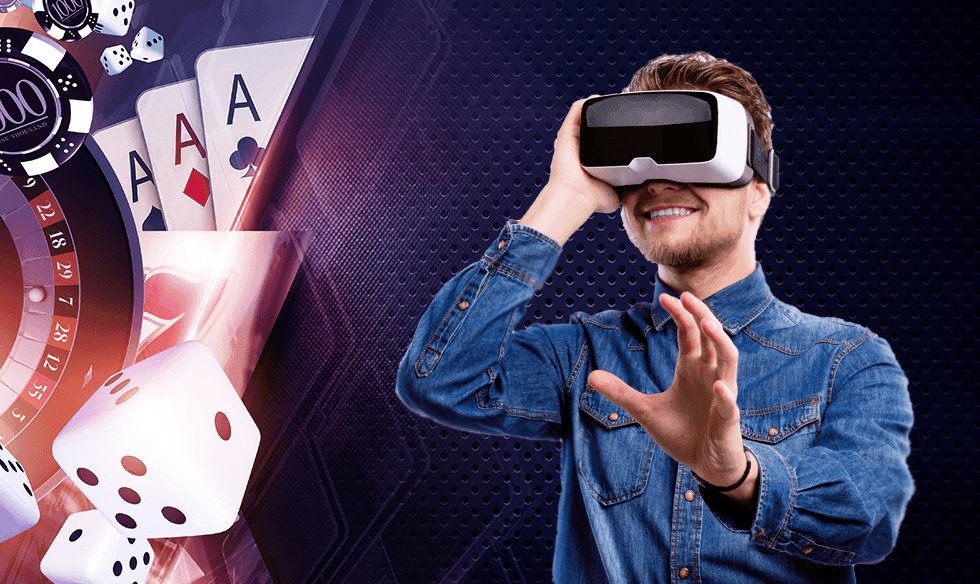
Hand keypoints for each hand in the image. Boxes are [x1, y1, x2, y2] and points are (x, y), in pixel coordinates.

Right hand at [518, 96, 619, 244]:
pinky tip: (600, 98)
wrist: (576, 197)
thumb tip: (640, 187)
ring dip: (600, 106)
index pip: (605, 139)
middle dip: (611, 115)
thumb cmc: (592, 199)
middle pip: (596, 124)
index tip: (633, 124)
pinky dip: (588, 102)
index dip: (618, 130)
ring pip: (587, 114)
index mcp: (593, 159)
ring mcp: (575, 138)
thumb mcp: (617, 193)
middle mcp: (583, 147)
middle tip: (626, 109)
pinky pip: (577, 110)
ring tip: (616, 100)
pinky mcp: (568, 132)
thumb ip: (628, 189)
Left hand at [588, 292, 746, 486]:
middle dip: (700, 314)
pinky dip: (724, 394)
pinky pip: (729, 402)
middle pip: (711, 336)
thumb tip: (591, 376)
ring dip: (720, 341)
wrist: (705, 464)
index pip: (690, 333)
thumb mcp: (645, 410)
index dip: (680, 314)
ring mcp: (722, 394)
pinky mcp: (728, 419)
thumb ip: (621, 392)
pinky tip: (716, 385)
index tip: (665, 297)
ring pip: (729, 359)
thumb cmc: (681, 433)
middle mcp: (710, 374)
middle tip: (684, 296)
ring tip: (705, 324)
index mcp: (692, 368)